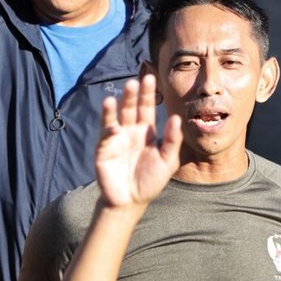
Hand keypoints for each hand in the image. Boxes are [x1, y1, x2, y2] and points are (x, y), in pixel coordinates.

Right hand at [94, 75, 181, 209]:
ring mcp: (116, 138)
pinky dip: (109, 126)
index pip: (147, 108)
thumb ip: (172, 140)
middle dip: (133, 95)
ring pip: (117, 116)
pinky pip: (106, 134)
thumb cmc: (150, 181)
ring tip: (120, 93)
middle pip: (131, 108)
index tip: (151, 78)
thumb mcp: (167, 161)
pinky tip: (113, 122)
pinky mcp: (104, 149)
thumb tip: (176, 118)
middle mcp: (130, 131)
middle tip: (136, 80)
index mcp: (146, 132)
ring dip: (118, 105)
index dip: (148, 94)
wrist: (130, 202)